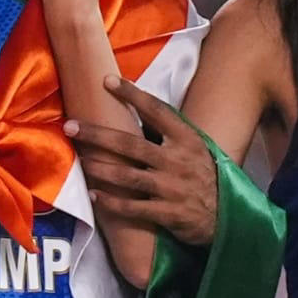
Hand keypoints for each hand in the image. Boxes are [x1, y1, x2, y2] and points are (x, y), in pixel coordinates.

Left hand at [65, 75, 217, 246]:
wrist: (227, 217)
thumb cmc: (205, 177)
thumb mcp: (196, 148)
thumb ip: (170, 134)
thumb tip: (136, 113)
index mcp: (186, 139)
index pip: (155, 110)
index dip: (131, 95)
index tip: (107, 81)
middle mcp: (178, 160)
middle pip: (129, 144)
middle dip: (96, 135)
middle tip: (70, 126)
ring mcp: (172, 188)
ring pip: (127, 176)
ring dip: (99, 169)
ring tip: (80, 162)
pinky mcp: (168, 213)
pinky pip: (133, 208)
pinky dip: (112, 203)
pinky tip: (95, 196)